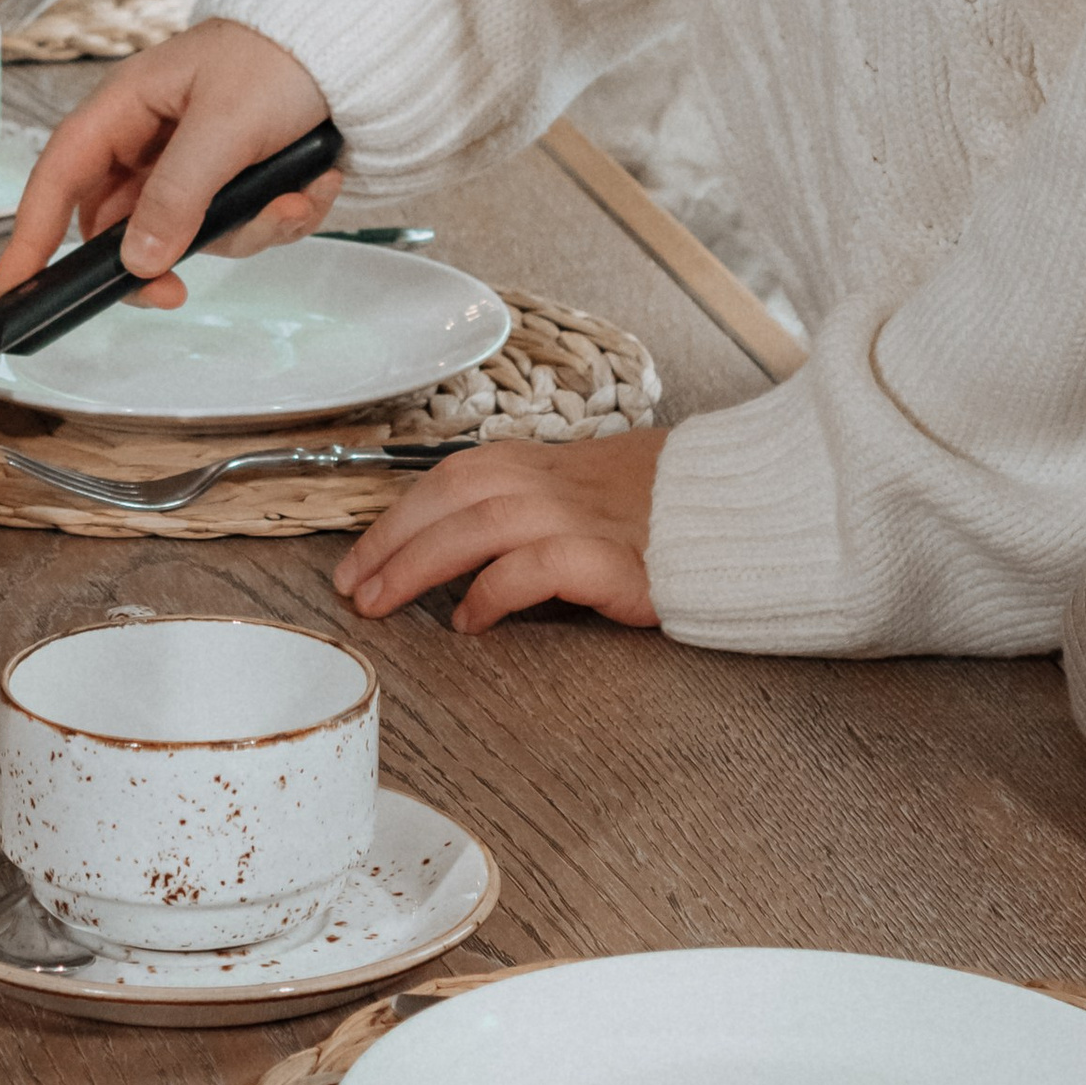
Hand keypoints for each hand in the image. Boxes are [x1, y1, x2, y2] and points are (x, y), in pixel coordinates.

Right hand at [0, 19, 338, 310]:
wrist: (351, 45)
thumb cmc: (281, 54)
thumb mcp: (226, 125)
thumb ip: (178, 193)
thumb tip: (138, 259)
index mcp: (126, 107)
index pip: (58, 177)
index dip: (28, 235)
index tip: (11, 289)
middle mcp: (150, 140)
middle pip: (122, 228)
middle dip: (163, 259)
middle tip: (179, 293)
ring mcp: (192, 165)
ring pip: (190, 236)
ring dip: (247, 229)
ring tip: (294, 195)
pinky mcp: (233, 182)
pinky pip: (240, 227)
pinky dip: (281, 215)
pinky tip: (313, 183)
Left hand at [330, 432, 663, 630]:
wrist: (732, 512)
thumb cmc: (654, 508)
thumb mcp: (578, 487)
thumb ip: (524, 502)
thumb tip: (459, 535)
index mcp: (537, 461)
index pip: (446, 479)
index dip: (395, 518)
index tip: (357, 557)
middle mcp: (549, 481)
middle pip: (448, 499)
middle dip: (390, 543)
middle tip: (353, 588)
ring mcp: (577, 517)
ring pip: (476, 528)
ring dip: (419, 565)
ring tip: (385, 603)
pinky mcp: (607, 560)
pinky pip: (532, 569)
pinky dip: (491, 593)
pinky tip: (470, 623)